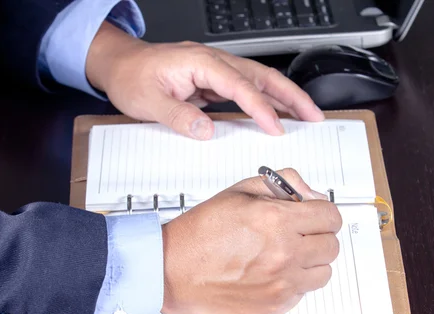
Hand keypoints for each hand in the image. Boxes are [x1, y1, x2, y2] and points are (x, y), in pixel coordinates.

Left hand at [86, 22, 323, 139]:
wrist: (120, 64)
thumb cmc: (131, 77)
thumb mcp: (147, 101)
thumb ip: (178, 116)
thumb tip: (207, 131)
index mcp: (199, 62)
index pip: (240, 85)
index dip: (261, 107)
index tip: (276, 127)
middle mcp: (212, 61)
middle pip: (262, 75)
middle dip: (292, 95)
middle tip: (314, 115)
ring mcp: (215, 69)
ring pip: (259, 80)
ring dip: (285, 97)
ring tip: (306, 115)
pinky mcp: (214, 79)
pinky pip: (247, 88)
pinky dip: (267, 100)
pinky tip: (276, 113)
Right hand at [160, 169, 341, 313]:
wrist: (174, 271)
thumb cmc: (202, 233)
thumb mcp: (241, 191)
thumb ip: (283, 185)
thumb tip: (311, 195)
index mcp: (277, 220)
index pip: (331, 217)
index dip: (323, 213)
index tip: (316, 216)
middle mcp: (284, 253)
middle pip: (331, 245)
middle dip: (319, 236)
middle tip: (300, 234)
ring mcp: (281, 284)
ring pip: (323, 272)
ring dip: (311, 261)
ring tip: (287, 255)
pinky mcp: (275, 306)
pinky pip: (304, 293)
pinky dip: (294, 282)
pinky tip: (272, 273)